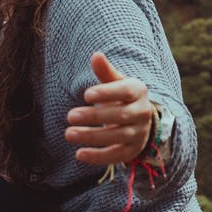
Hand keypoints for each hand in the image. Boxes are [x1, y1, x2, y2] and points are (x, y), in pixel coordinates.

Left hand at [64, 52, 154, 166]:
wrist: (139, 119)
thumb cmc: (121, 97)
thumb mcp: (115, 82)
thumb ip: (105, 72)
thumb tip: (96, 55)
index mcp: (138, 91)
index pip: (126, 91)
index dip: (106, 93)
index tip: (85, 95)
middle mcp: (142, 113)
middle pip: (120, 115)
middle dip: (94, 116)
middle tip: (70, 116)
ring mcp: (139, 133)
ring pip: (117, 137)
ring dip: (92, 136)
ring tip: (68, 134)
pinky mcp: (132, 151)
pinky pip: (116, 156)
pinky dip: (98, 157)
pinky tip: (79, 154)